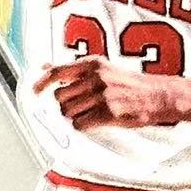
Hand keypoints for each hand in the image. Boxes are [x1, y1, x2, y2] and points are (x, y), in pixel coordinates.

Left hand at [34, 58, 180, 130]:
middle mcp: (95, 78)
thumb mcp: (103, 68)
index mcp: (92, 64)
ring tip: (90, 112)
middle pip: (60, 96)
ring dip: (74, 115)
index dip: (42, 82)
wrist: (157, 95)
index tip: (34, 91)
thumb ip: (74, 69)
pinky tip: (94, 121)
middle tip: (80, 105)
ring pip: (68, 111)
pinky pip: (80, 124)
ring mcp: (102, 96)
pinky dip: (83, 125)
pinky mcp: (109, 113)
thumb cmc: (129, 83)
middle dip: (65, 104)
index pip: (58, 71)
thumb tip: (44, 67)